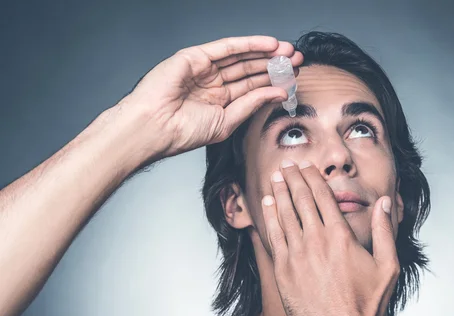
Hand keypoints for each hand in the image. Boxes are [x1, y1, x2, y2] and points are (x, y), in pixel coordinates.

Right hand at [122, 35, 302, 157]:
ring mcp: (204, 68)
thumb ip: (252, 104)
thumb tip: (278, 93)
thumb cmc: (183, 132)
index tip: (294, 78)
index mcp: (219, 100)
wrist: (155, 128)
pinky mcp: (195, 57)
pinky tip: (270, 44)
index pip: (252, 87)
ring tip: (289, 52)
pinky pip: (227, 47)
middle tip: (297, 61)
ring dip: (266, 53)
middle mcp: (213, 82)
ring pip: (242, 56)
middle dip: (274, 65)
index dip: (273, 81)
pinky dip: (249, 44)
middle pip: (250, 69)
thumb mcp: (227, 122)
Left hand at [260, 159, 400, 315]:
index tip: (305, 166)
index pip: (322, 197)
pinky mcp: (283, 271)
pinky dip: (270, 217)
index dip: (312, 178)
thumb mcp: (388, 266)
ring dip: (279, 192)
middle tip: (286, 164)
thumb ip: (384, 230)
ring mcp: (297, 255)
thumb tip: (383, 202)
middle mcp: (316, 240)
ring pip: (284, 214)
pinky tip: (267, 204)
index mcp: (341, 235)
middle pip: (300, 199)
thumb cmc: (368, 304)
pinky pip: (274, 236)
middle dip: (293, 178)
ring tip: (275, 177)